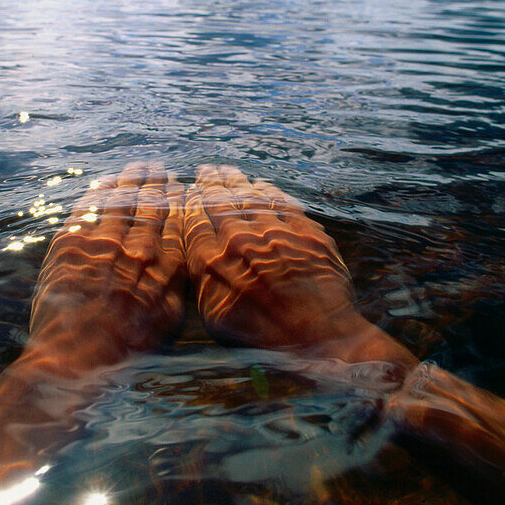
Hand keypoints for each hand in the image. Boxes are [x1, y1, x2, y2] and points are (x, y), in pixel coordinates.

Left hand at [28, 162, 184, 367]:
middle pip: (150, 205)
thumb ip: (176, 285)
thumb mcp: (166, 320)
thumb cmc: (125, 347)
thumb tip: (184, 261)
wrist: (77, 355)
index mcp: (164, 266)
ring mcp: (104, 241)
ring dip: (130, 180)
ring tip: (138, 167)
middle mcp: (138, 247)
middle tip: (158, 168)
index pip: (175, 223)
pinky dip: (100, 191)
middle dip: (156, 183)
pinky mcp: (72, 242)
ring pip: (121, 200)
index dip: (178, 202)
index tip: (179, 188)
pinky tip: (105, 182)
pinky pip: (89, 207)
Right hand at [184, 165, 415, 374]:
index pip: (195, 223)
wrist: (316, 334)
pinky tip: (263, 185)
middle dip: (211, 183)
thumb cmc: (262, 335)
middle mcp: (240, 240)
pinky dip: (270, 192)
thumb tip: (198, 254)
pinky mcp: (304, 232)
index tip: (189, 192)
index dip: (191, 204)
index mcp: (213, 261)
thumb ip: (203, 280)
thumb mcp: (216, 317)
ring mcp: (274, 232)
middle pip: (220, 203)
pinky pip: (282, 204)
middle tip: (206, 169)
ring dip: (237, 181)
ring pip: (250, 197)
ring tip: (228, 170)